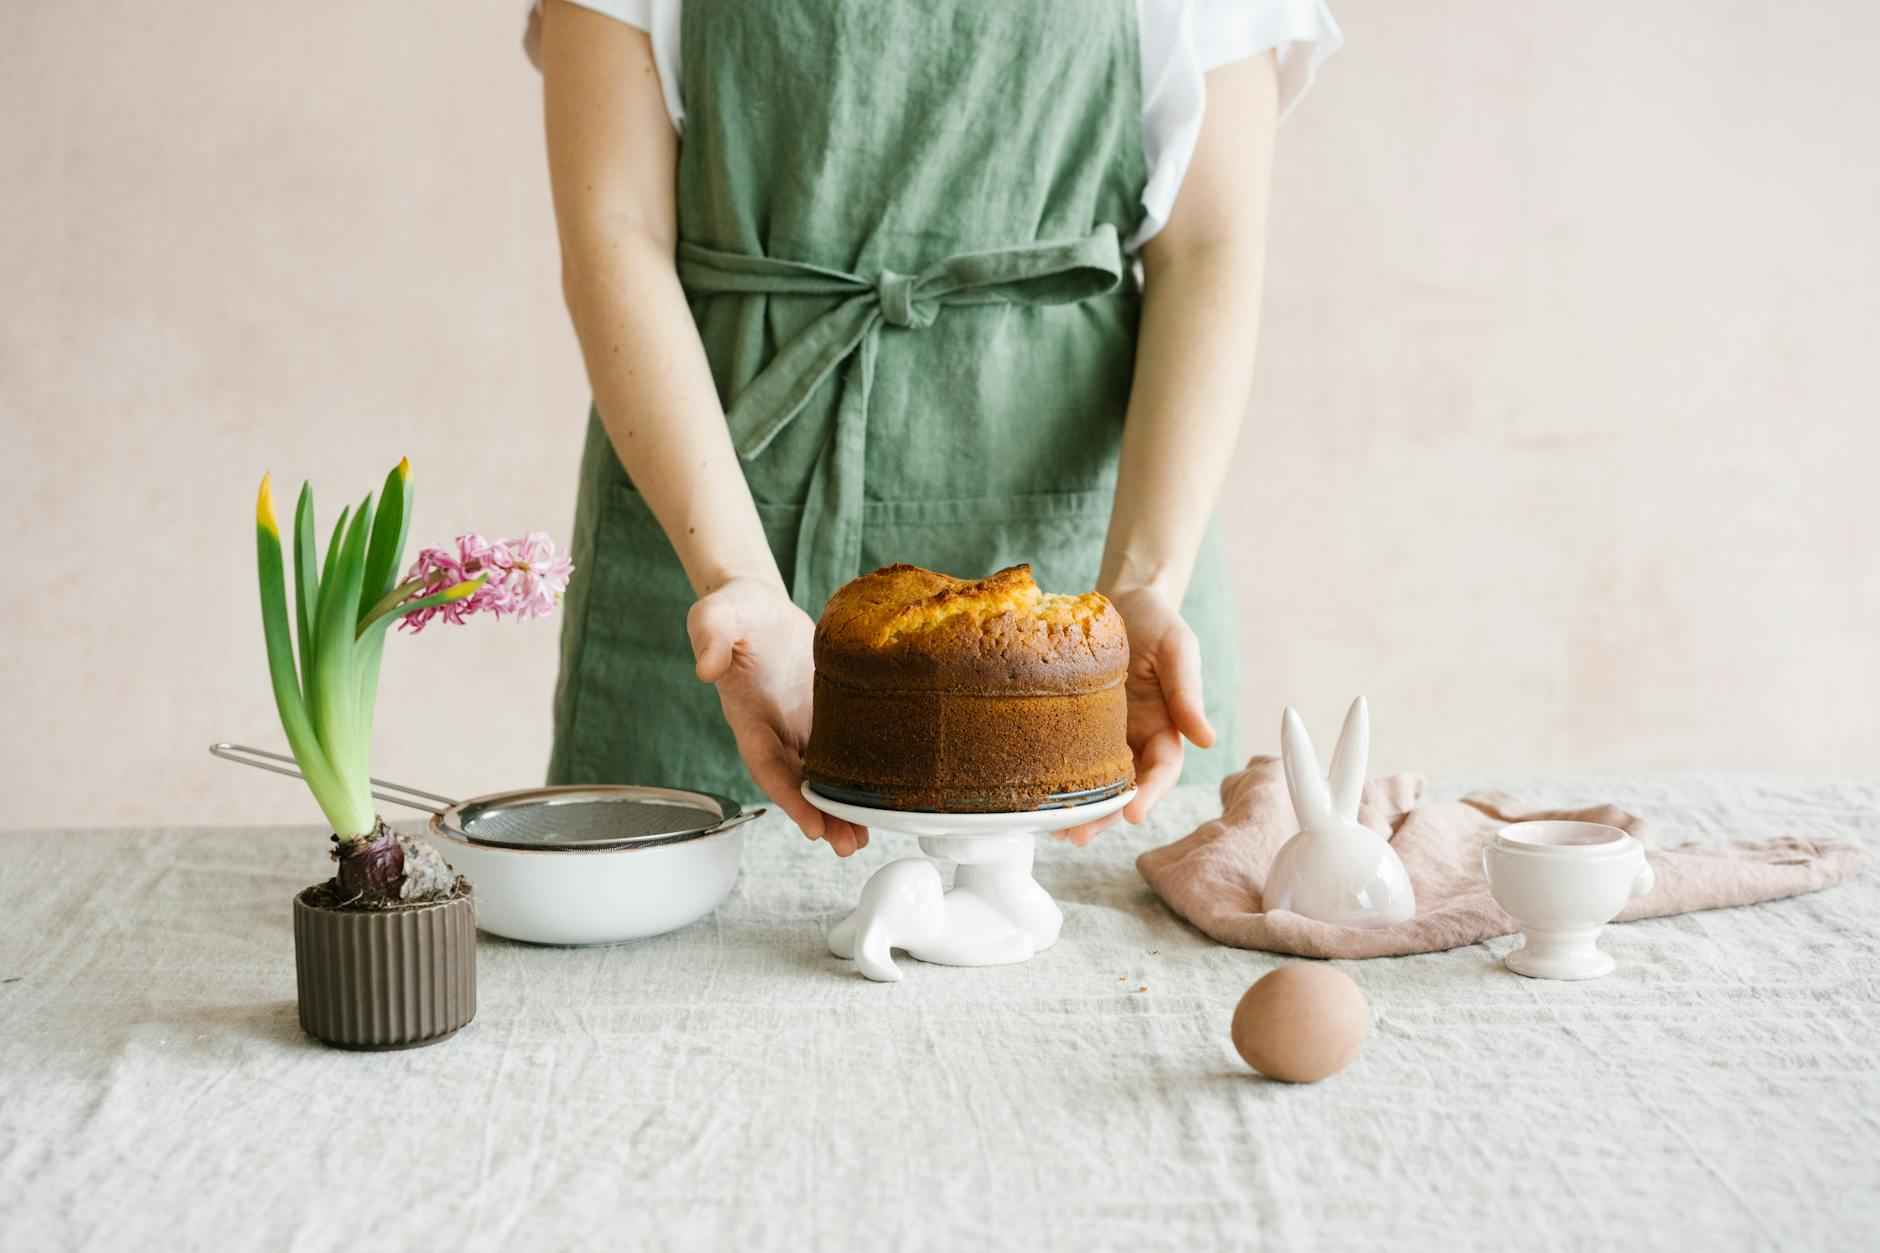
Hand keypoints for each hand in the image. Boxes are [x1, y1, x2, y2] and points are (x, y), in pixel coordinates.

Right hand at [688, 578, 868, 855]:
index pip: (768, 765)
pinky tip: (876, 800)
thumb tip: (706, 668)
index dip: (789, 797)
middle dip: (820, 817)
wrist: (761, 606)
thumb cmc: (736, 611)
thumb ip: (708, 635)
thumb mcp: (717, 613)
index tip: (810, 826)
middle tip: (848, 845)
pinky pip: (841, 752)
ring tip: (863, 840)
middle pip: (797, 783)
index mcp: (749, 715)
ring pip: (821, 776)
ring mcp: (801, 726)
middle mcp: (775, 730)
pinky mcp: (825, 714)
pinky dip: (856, 779)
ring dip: (839, 810)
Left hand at [1057, 584, 1215, 845]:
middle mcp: (1136, 739)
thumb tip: (1207, 739)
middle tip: (1079, 837)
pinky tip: (1038, 798)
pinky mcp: (1075, 724)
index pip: (1162, 770)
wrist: (1121, 598)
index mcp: (1166, 727)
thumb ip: (1188, 692)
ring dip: (1079, 809)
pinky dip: (1058, 780)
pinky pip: (1068, 757)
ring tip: (1055, 831)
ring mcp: (1105, 735)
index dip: (1149, 794)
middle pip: (1125, 788)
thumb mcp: (1178, 648)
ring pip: (1096, 782)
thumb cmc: (1156, 620)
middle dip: (1105, 816)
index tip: (1132, 815)